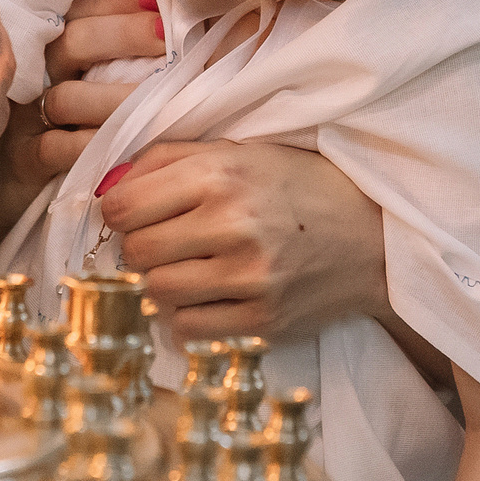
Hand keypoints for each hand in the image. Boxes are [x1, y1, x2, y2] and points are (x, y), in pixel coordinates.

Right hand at [2, 0, 164, 187]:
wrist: (20, 184)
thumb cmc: (87, 122)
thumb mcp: (107, 74)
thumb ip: (135, 44)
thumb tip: (178, 15)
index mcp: (57, 40)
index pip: (84, 5)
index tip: (158, 0)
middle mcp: (37, 72)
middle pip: (73, 40)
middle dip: (125, 33)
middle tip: (167, 37)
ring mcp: (26, 115)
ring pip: (65, 97)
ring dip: (117, 99)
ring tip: (161, 103)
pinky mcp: (23, 158)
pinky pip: (55, 148)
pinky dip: (93, 145)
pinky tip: (131, 146)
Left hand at [101, 140, 386, 340]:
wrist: (375, 236)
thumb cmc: (298, 187)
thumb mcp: (238, 151)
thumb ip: (165, 160)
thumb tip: (104, 187)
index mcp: (221, 173)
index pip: (122, 206)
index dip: (120, 211)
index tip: (136, 213)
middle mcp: (232, 225)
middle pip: (135, 252)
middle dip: (140, 246)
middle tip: (166, 241)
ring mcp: (248, 279)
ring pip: (155, 293)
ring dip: (162, 282)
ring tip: (190, 267)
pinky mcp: (262, 321)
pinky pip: (187, 329)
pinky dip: (188, 315)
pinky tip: (211, 295)